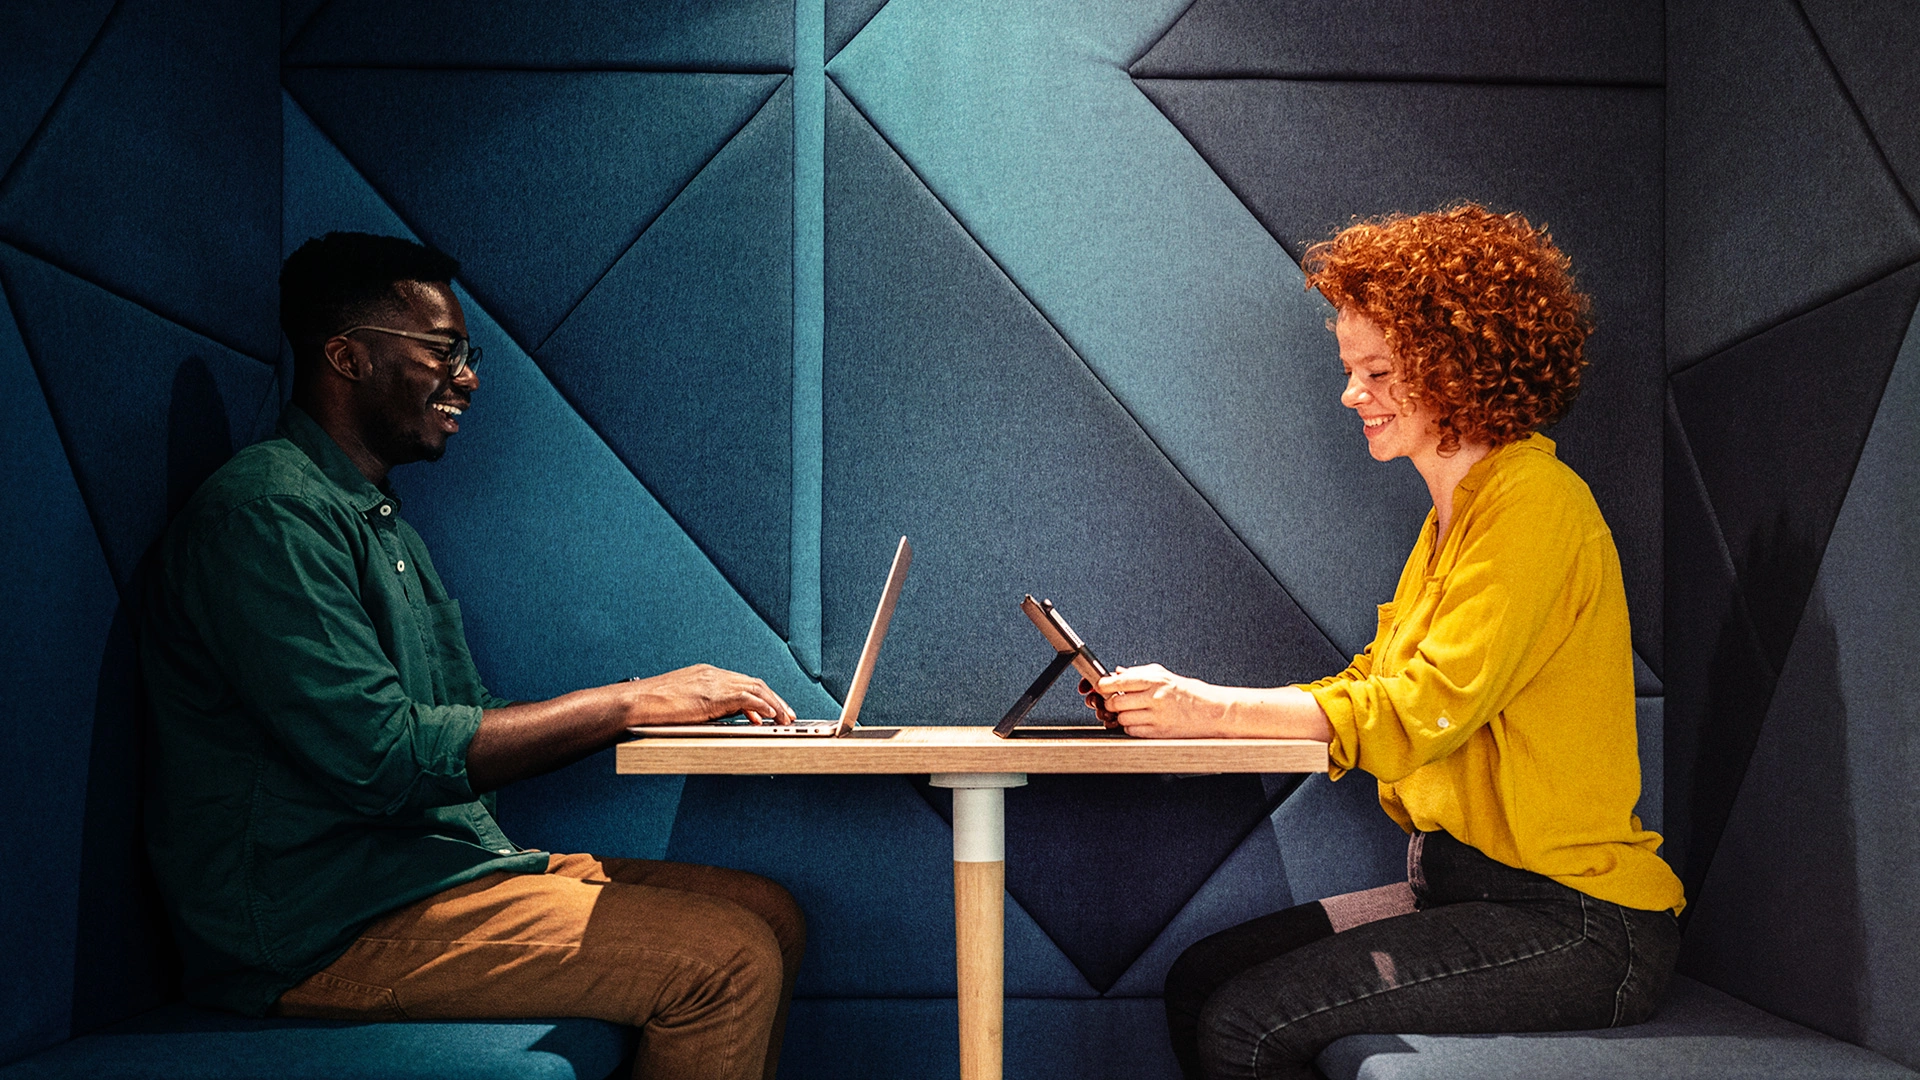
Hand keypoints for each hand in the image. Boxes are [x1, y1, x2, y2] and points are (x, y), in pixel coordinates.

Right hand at [619, 664, 796, 725]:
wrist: (635, 702)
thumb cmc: (650, 706)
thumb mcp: (682, 702)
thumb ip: (703, 706)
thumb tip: (719, 718)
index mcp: (706, 674)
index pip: (742, 682)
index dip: (761, 696)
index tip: (771, 710)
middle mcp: (713, 674)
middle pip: (754, 683)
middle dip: (774, 699)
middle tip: (787, 714)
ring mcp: (713, 682)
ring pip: (755, 689)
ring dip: (774, 704)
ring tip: (785, 718)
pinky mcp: (711, 695)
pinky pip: (745, 698)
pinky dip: (762, 706)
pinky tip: (770, 716)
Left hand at [1085, 663, 1234, 737]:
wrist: (1212, 712)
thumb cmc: (1190, 693)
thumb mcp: (1164, 675)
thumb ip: (1139, 673)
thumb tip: (1117, 672)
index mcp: (1155, 680)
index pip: (1119, 681)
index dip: (1103, 685)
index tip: (1100, 686)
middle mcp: (1155, 697)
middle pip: (1116, 702)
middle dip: (1110, 702)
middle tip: (1114, 701)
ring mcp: (1156, 717)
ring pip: (1122, 718)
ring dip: (1121, 716)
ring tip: (1130, 711)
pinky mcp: (1158, 732)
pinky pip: (1132, 731)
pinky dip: (1131, 727)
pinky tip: (1139, 721)